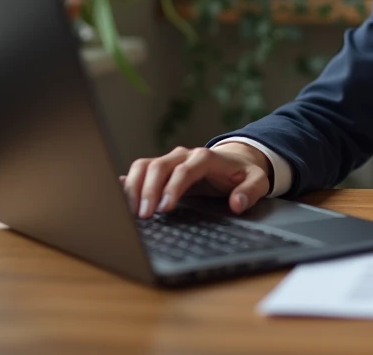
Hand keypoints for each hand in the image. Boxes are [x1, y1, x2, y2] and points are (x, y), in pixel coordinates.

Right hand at [121, 143, 271, 218]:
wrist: (236, 160)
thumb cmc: (244, 173)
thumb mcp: (256, 180)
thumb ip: (250, 191)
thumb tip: (237, 204)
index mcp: (205, 157)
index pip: (184, 170)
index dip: (172, 188)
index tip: (164, 209)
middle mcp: (184, 154)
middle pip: (158, 166)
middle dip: (147, 190)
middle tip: (142, 216)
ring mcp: (170, 159)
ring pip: (144, 166)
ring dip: (133, 187)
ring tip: (128, 212)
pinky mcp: (160, 167)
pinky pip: (139, 170)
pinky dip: (127, 181)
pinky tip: (116, 195)